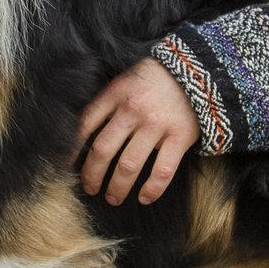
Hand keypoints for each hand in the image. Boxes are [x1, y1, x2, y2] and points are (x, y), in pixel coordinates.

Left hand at [76, 57, 199, 205]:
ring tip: (112, 198)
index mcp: (116, 93)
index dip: (73, 148)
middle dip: (92, 175)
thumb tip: (86, 131)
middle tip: (90, 188)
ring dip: (117, 187)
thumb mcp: (127, 78)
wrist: (200, 69)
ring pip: (129, 165)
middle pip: (103, 150)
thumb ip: (109, 100)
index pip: (86, 124)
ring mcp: (157, 125)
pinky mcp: (180, 137)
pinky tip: (144, 198)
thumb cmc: (158, 76)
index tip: (68, 165)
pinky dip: (152, 188)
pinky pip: (162, 170)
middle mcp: (133, 110)